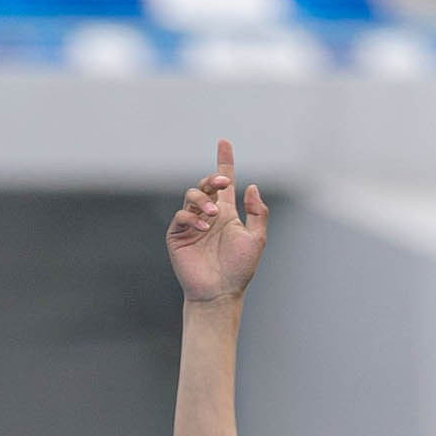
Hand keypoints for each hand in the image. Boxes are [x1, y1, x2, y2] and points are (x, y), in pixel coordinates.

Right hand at [167, 138, 268, 305]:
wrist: (220, 292)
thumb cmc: (239, 269)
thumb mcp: (256, 239)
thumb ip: (257, 213)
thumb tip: (252, 186)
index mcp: (226, 214)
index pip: (224, 182)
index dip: (224, 162)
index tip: (224, 142)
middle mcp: (208, 215)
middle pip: (205, 185)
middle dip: (213, 179)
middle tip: (222, 184)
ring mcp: (191, 225)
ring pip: (191, 196)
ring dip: (202, 199)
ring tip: (213, 215)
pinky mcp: (178, 235)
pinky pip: (181, 216)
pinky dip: (192, 218)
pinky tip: (203, 228)